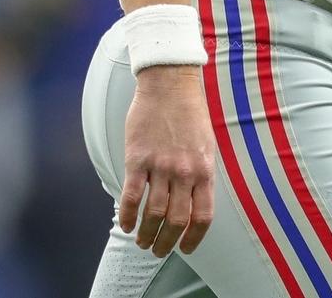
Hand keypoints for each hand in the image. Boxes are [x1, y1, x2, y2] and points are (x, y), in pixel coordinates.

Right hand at [119, 65, 214, 256]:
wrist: (170, 83)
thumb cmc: (189, 112)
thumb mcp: (207, 145)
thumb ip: (201, 174)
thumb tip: (195, 203)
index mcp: (204, 170)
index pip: (203, 217)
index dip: (193, 239)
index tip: (185, 248)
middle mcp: (184, 172)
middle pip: (176, 221)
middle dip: (166, 243)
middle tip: (158, 250)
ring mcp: (160, 166)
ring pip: (153, 214)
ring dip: (146, 233)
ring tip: (141, 240)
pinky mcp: (137, 158)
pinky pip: (131, 196)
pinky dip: (127, 215)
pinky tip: (124, 223)